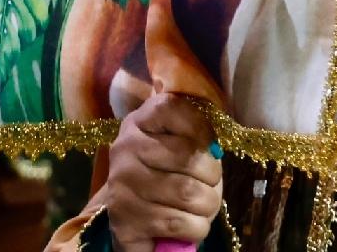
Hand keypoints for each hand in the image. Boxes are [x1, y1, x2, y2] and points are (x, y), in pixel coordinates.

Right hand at [107, 93, 222, 251]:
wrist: (137, 217)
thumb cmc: (170, 172)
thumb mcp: (182, 142)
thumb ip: (198, 135)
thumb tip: (214, 150)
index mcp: (140, 121)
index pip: (173, 108)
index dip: (202, 127)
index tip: (210, 146)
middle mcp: (124, 148)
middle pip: (188, 156)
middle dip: (213, 175)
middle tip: (211, 183)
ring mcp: (121, 186)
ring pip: (187, 192)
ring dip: (208, 204)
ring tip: (204, 205)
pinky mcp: (125, 221)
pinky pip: (178, 223)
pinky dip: (197, 227)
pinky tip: (192, 224)